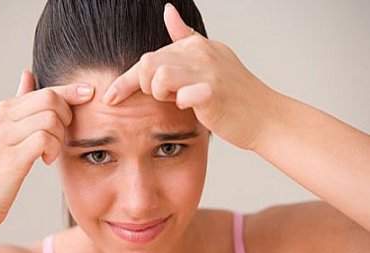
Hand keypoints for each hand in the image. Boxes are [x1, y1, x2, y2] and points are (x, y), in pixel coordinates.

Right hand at [0, 70, 93, 228]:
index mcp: (6, 109)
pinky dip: (53, 149)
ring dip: (60, 137)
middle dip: (67, 116)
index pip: (47, 90)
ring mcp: (6, 136)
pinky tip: (46, 160)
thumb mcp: (6, 131)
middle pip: (51, 99)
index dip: (72, 91)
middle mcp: (4, 118)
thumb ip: (21, 103)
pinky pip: (45, 139)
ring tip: (51, 152)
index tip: (90, 92)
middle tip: (61, 136)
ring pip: (51, 119)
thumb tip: (27, 74)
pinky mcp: (12, 157)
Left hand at [102, 3, 275, 149]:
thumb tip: (168, 11)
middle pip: (148, 64)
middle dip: (146, 86)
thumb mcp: (211, 58)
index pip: (149, 57)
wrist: (265, 117)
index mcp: (197, 45)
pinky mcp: (212, 92)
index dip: (125, 80)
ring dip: (161, 94)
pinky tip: (192, 105)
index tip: (110, 98)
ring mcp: (208, 71)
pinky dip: (181, 103)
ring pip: (158, 76)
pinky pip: (181, 96)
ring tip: (179, 100)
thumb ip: (187, 37)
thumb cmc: (234, 95)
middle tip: (166, 97)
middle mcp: (201, 53)